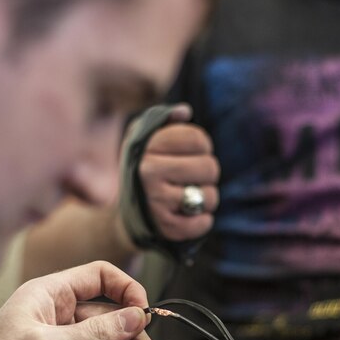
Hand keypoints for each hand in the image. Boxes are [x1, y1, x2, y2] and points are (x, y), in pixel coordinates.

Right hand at [138, 103, 219, 239]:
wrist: (129, 213)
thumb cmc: (145, 169)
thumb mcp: (145, 138)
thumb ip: (165, 119)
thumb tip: (184, 112)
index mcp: (147, 147)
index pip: (197, 139)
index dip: (203, 145)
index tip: (195, 152)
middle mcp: (149, 173)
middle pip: (209, 167)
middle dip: (207, 173)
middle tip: (192, 177)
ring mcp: (157, 202)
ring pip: (210, 197)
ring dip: (205, 197)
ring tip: (190, 195)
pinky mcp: (166, 228)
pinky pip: (203, 223)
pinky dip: (202, 220)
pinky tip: (189, 214)